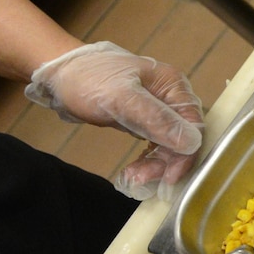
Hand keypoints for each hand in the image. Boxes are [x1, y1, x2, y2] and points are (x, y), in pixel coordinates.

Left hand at [27, 42, 203, 198]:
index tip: (169, 177)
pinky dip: (146, 160)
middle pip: (181, 137)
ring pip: (167, 144)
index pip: (193, 125)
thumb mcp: (121, 99)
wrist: (60, 74)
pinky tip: (133, 171)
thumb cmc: (89, 80)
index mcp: (172, 86)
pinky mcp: (141, 119)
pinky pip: (153, 144)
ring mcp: (156, 109)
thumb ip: (156, 119)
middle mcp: (169, 97)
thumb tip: (192, 143)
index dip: (185, 153)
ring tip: (132, 178)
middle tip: (140, 180)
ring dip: (154, 165)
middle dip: (164, 162)